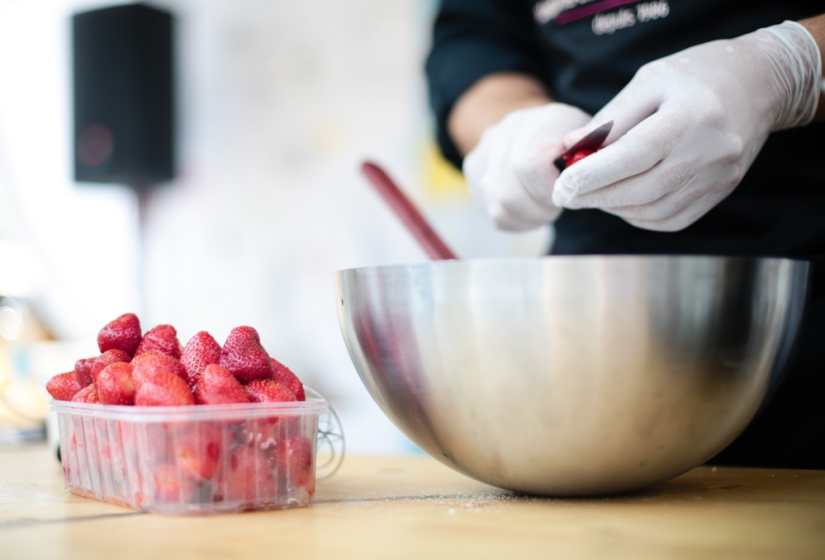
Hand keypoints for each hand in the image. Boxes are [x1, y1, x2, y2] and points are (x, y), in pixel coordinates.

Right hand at [463, 103, 590, 230]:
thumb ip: (593, 157)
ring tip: (544, 208)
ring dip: (528, 216)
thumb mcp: (597, 147)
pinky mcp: (474, 167)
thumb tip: (585, 172)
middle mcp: (510, 128)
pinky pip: (494, 211)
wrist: (540, 128)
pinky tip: (530, 207)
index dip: (548, 189)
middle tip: (555, 205)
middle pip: (509, 191)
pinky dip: (517, 219)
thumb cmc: (577, 146)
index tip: (565, 192)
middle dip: (537, 208)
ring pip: (499, 204)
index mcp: (547, 118)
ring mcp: (487, 147)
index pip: (531, 164)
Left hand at [552, 21, 821, 231]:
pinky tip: (621, 203)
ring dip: (614, 208)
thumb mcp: (650, 81)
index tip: (562, 185)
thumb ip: (610, 118)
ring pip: (655, 210)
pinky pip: (672, 219)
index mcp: (694, 113)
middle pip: (643, 189)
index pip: (636, 154)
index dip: (594, 174)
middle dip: (596, 196)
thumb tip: (569, 148)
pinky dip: (638, 217)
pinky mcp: (722, 191)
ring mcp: (721, 176)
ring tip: (590, 195)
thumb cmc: (694, 75)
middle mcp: (712, 150)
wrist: (758, 82)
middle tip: (565, 195)